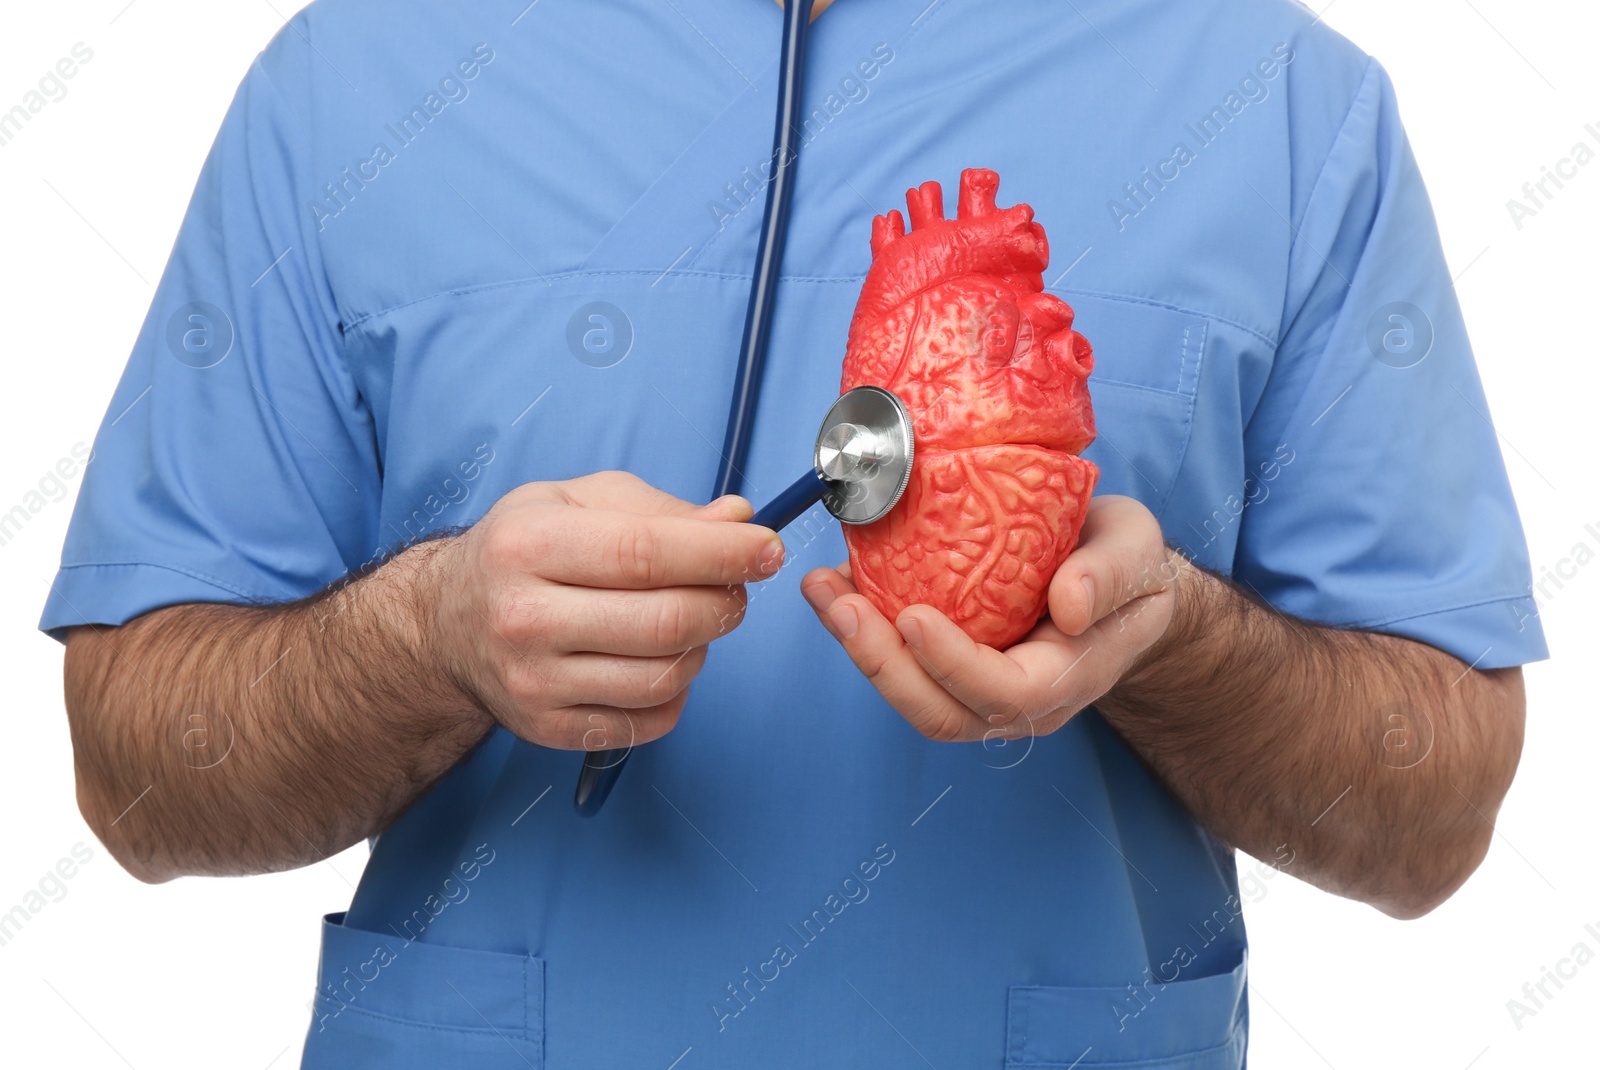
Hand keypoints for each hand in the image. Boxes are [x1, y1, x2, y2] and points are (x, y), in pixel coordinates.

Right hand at [429, 471, 783, 750]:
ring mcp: (535, 683)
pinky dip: (677, 690)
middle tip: (735, 586)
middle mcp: (524, 618)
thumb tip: (739, 522)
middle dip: (724, 602)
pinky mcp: (550, 730)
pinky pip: (650, 721)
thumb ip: (662, 509)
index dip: (722, 553)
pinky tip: (660, 660)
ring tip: (690, 620)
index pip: (647, 554)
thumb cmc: (521, 551)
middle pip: (665, 623)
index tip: (766, 548)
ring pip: (665, 677)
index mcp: (529, 545)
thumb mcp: (577, 501)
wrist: (444, 624)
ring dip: (702, 646)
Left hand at [800, 495, 1174, 742]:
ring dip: (858, 647)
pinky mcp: (948, 663)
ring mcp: (976, 687)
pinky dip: (863, 626)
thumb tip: (1071, 605)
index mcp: (1066, 678)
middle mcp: (1015, 700)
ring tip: (821, 589)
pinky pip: (901, 662)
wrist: (1118, 579)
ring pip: (910, 693)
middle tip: (840, 603)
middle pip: (940, 711)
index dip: (953, 663)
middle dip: (882, 663)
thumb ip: (1113, 576)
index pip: (1005, 693)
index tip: (912, 614)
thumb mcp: (1138, 553)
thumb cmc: (1128, 565)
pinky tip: (835, 582)